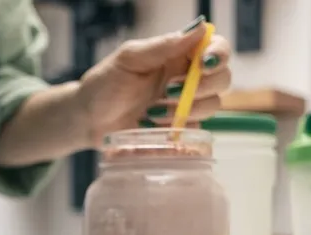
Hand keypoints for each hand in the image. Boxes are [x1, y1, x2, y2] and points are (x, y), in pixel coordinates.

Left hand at [78, 16, 231, 143]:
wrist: (87, 119)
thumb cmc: (104, 84)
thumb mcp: (129, 59)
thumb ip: (162, 45)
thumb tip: (199, 28)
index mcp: (178, 55)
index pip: (215, 47)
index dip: (218, 54)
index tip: (203, 64)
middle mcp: (186, 78)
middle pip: (222, 78)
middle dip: (202, 86)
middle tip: (168, 91)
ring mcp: (184, 105)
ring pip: (212, 105)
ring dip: (186, 109)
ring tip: (152, 111)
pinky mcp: (179, 129)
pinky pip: (196, 131)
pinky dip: (179, 130)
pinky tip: (153, 127)